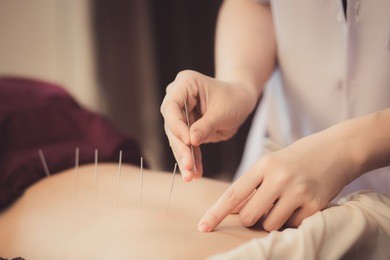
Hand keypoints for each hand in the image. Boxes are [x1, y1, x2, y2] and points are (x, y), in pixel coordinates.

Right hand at [160, 70, 256, 181]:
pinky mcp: (186, 128)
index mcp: (185, 84)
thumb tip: (190, 141)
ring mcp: (180, 114)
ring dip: (184, 158)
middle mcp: (178, 97)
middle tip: (188, 166)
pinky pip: (186, 146)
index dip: (177, 125)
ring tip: (191, 176)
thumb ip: (206, 125)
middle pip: (172, 125)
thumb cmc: (234, 98)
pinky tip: (195, 173)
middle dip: (181, 147)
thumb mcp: (223, 111)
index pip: (171, 106)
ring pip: (177, 139)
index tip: (188, 141)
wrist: (241, 100)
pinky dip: (192, 159)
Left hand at [198, 127, 357, 231]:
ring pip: (270, 224)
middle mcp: (278, 177)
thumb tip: (233, 210)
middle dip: (251, 218)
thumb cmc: (298, 157)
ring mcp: (297, 191)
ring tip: (286, 201)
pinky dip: (293, 220)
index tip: (203, 226)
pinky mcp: (315, 205)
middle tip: (263, 206)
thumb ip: (252, 185)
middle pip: (249, 216)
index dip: (216, 213)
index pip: (233, 194)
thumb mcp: (272, 163)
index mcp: (263, 165)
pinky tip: (302, 202)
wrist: (338, 149)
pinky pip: (293, 225)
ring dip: (273, 220)